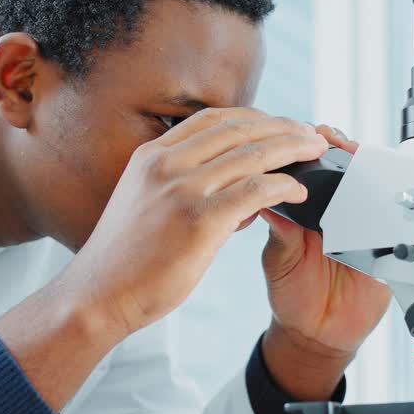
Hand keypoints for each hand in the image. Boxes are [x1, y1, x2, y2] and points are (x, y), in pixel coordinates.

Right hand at [0, 108, 328, 409]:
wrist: (98, 296)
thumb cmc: (125, 261)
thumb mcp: (147, 206)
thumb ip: (187, 191)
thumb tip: (242, 195)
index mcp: (150, 156)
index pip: (212, 120)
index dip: (253, 117)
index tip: (279, 125)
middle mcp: (165, 164)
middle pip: (238, 130)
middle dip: (281, 128)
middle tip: (311, 134)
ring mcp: (181, 189)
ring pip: (252, 155)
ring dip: (291, 150)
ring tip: (316, 153)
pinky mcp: (199, 220)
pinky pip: (255, 191)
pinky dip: (284, 186)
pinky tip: (300, 191)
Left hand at [259, 126, 392, 400]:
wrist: (316, 333)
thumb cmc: (292, 293)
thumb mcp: (279, 261)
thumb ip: (279, 233)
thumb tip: (266, 202)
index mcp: (307, 210)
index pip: (309, 168)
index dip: (306, 148)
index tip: (300, 134)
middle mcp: (335, 212)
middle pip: (345, 167)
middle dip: (338, 147)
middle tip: (327, 139)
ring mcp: (362, 227)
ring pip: (372, 185)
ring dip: (363, 168)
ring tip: (349, 156)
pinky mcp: (384, 248)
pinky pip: (393, 222)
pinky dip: (389, 208)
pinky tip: (377, 199)